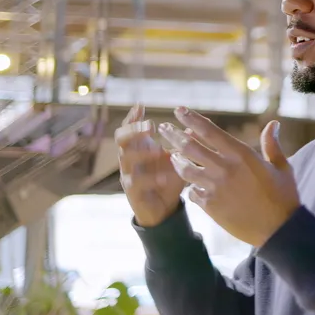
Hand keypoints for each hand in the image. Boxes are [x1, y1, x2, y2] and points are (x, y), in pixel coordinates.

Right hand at [116, 105, 184, 227]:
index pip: (129, 128)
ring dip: (142, 152)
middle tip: (150, 126)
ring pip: (126, 159)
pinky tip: (163, 177)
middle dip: (134, 130)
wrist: (163, 209)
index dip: (133, 117)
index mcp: (139, 147)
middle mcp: (130, 158)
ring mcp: (129, 175)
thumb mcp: (176, 159)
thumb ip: (182, 143)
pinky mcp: (133, 192)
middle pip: (121, 139)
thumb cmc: (168, 178)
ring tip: (158, 150)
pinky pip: (136, 183)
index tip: (141, 105)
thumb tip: (194, 125)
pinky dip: (150, 179)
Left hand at [158, 107, 299, 247]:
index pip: (210, 131)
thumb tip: (273, 124)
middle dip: (173, 136)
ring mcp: (215, 188)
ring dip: (176, 160)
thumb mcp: (282, 167)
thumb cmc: (283, 196)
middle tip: (163, 128)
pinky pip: (192, 192)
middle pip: (190, 147)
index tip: (179, 110)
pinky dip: (190, 186)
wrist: (279, 229)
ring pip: (185, 170)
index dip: (192, 119)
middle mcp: (225, 168)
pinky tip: (190, 184)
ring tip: (171, 155)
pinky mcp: (210, 206)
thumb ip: (272, 144)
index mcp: (242, 155)